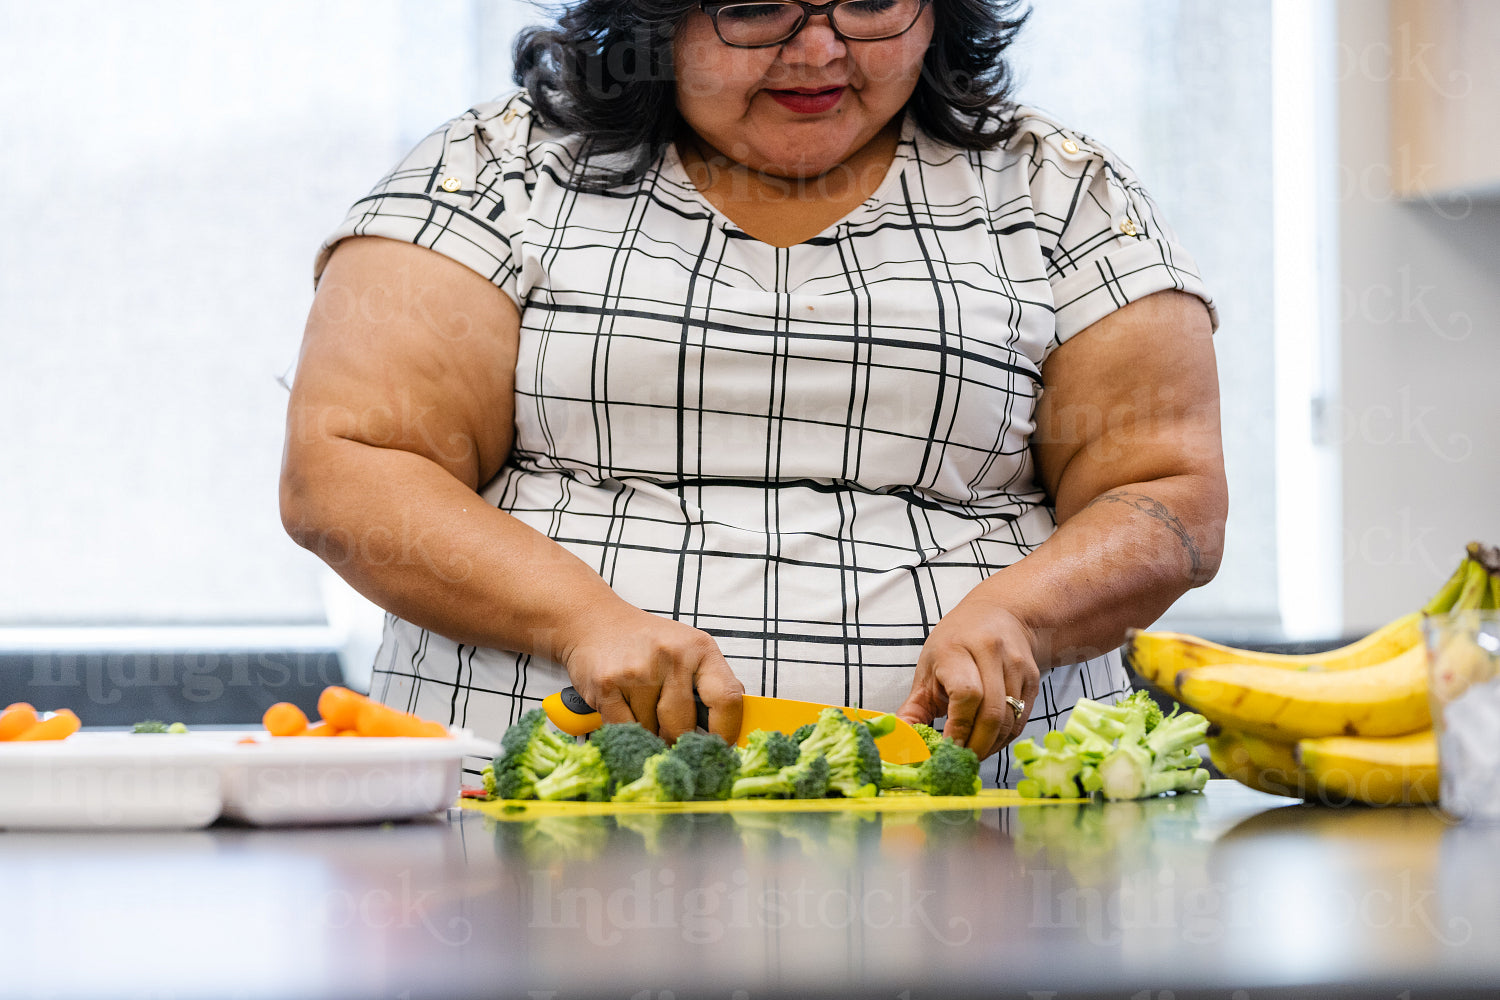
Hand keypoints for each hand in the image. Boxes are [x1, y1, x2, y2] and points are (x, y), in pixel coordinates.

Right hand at [558, 601, 742, 742]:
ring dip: (649, 731)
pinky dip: (626, 729)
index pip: (727, 699)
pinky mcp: (608, 685)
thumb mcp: (690, 649)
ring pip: (652, 731)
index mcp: (700, 648)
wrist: (596, 621)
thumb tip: (735, 727)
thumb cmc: (648, 642)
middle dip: (677, 739)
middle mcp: (671, 656)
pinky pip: (625, 729)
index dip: (726, 732)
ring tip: (641, 705)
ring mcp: (637, 670)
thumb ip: (713, 684)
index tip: (720, 748)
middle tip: (670, 733)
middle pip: (684, 726)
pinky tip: (624, 708)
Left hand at [896, 598, 1039, 759]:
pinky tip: (989, 741)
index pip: (966, 695)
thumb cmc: (955, 643)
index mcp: (956, 648)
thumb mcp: (927, 667)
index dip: (958, 728)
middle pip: (991, 713)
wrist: (999, 614)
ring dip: (991, 746)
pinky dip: (1004, 738)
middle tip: (961, 760)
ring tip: (973, 753)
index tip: (947, 748)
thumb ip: (913, 709)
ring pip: (1010, 720)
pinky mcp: (1033, 678)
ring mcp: (1017, 665)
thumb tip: (901, 745)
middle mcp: (991, 653)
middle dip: (976, 745)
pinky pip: (1021, 719)